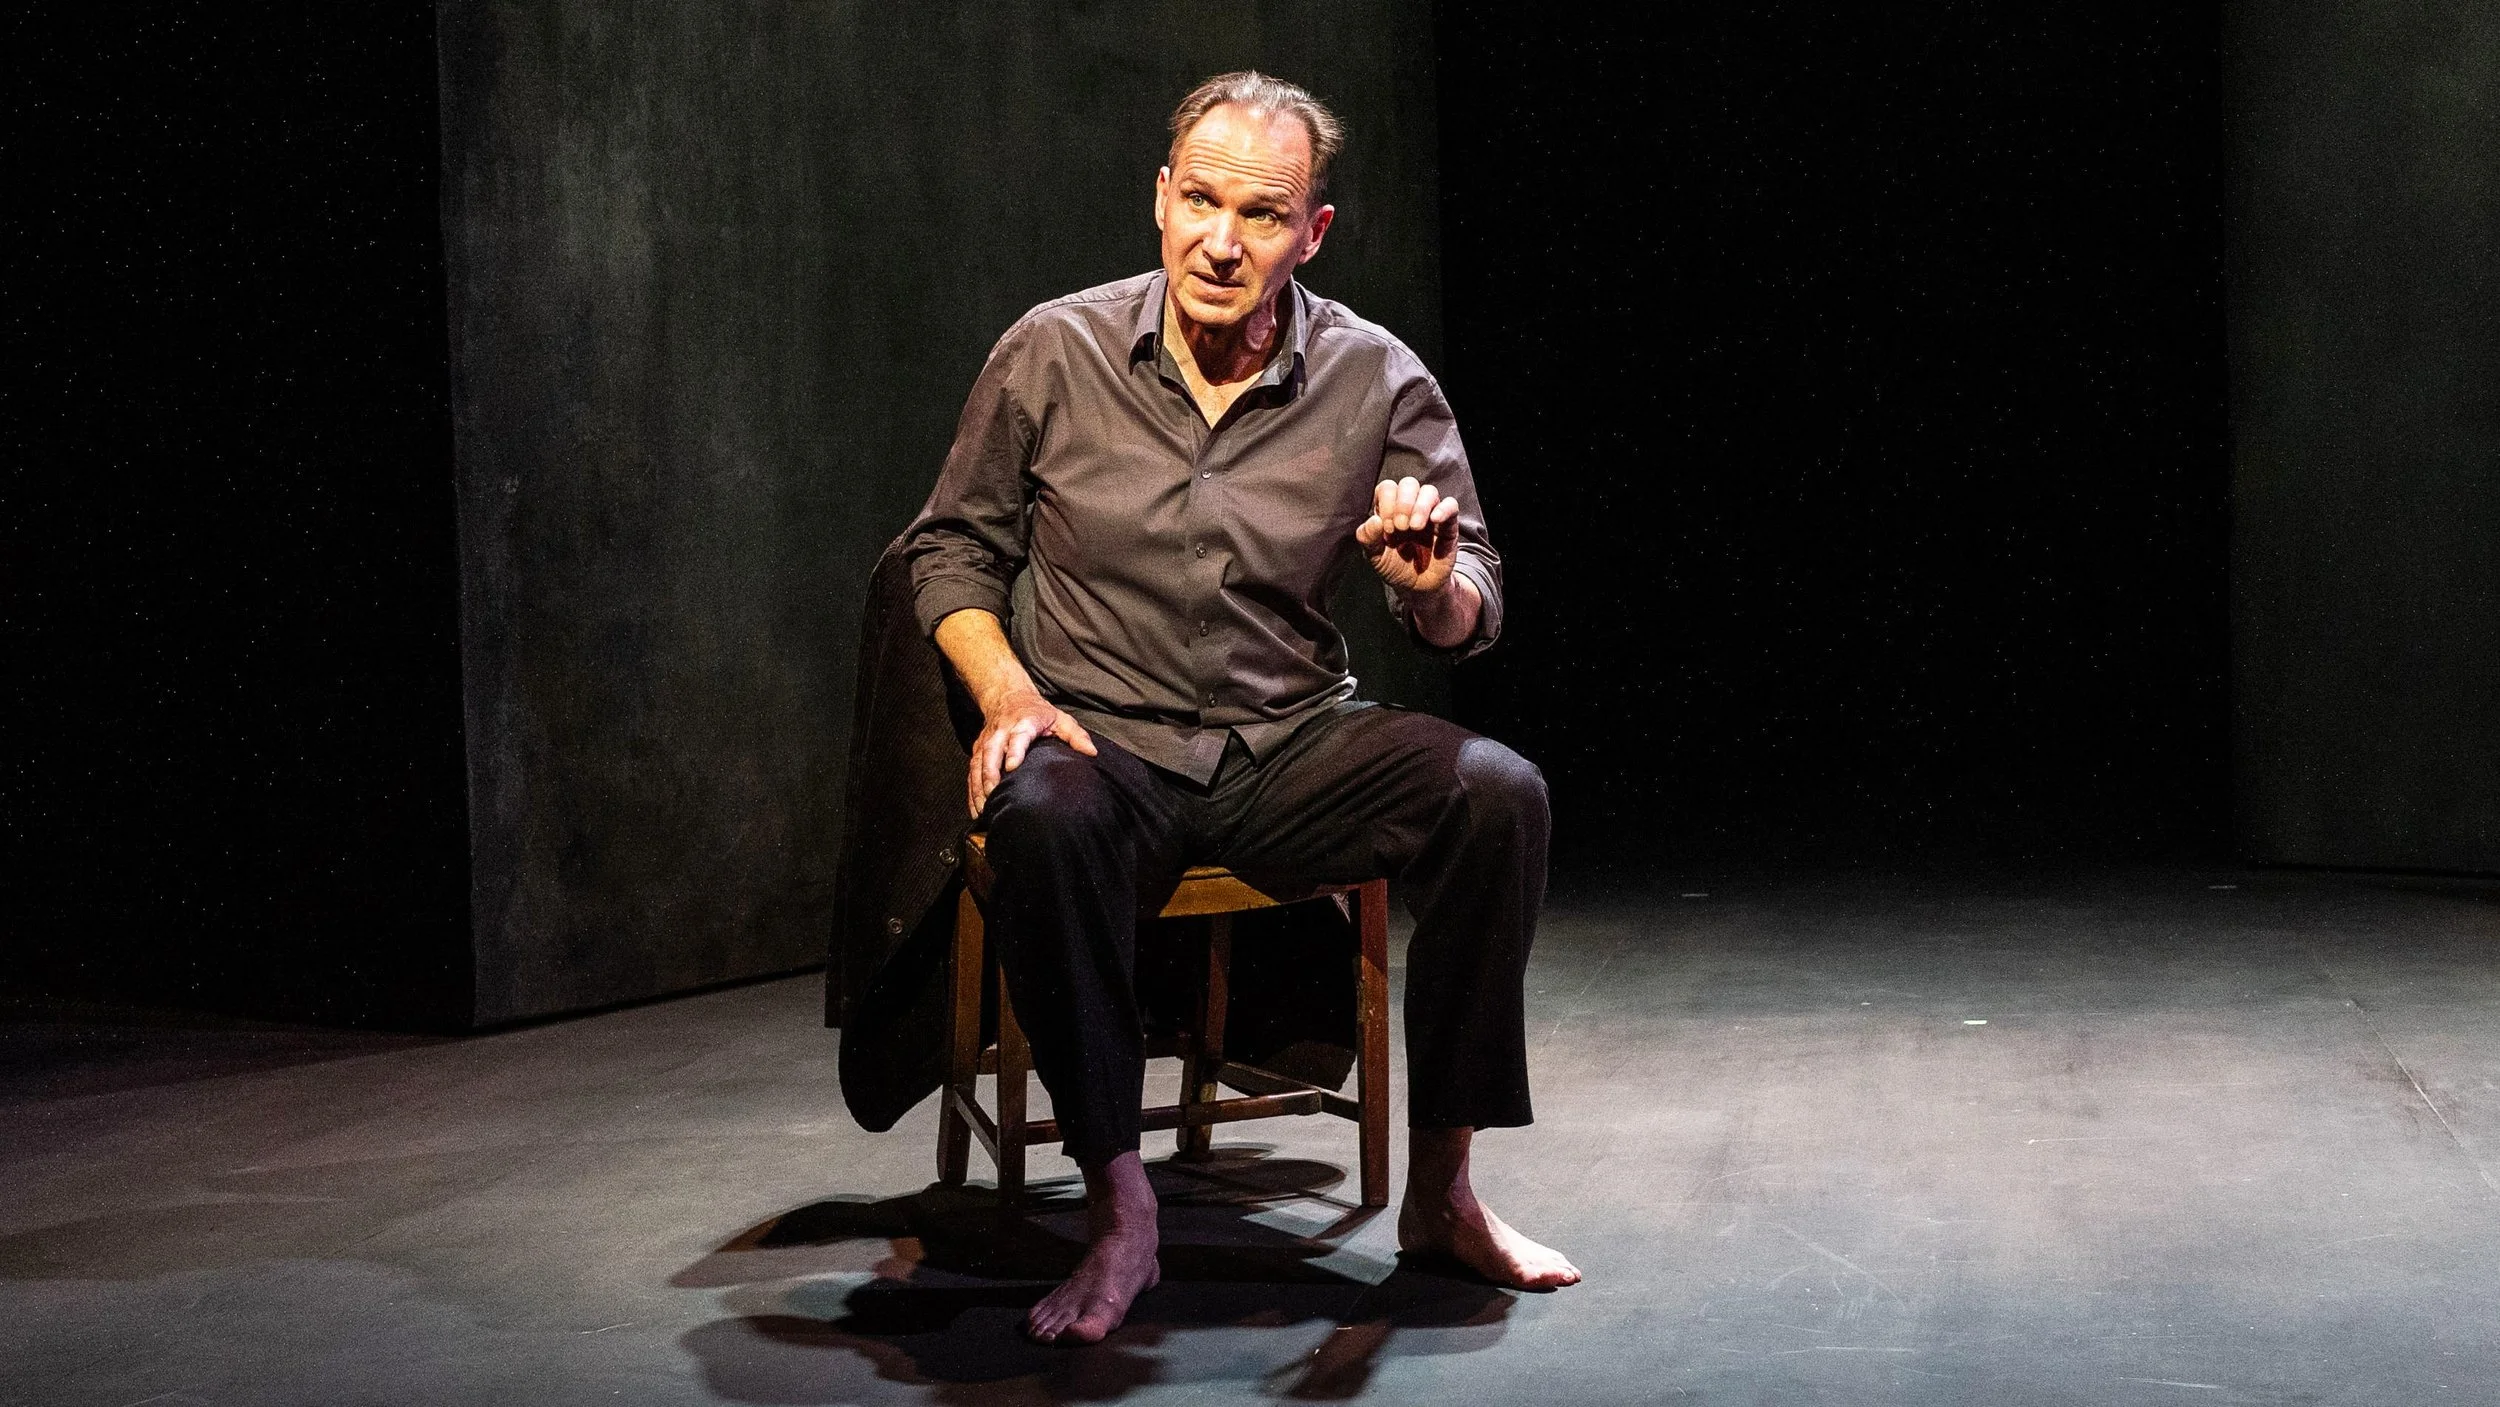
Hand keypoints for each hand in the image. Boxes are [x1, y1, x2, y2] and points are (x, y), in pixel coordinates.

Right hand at [968, 687, 1095, 818]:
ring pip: (978, 763)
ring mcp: (987, 741)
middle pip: (991, 751)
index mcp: (1024, 722)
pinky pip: (971, 771)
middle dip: (990, 773)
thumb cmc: (1039, 713)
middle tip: (993, 794)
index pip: (1017, 736)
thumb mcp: (1060, 719)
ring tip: (983, 808)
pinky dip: (972, 791)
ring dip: (979, 786)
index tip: (1012, 767)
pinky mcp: (978, 750)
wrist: (1009, 696)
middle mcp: (1001, 731)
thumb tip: (1091, 753)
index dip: (1014, 750)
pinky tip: (976, 809)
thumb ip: (1076, 735)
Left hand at [1357, 476, 1462, 595]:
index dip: (1386, 502)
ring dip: (1420, 506)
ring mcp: (1430, 514)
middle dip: (1403, 503)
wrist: (1417, 588)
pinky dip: (1443, 509)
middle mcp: (1410, 507)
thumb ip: (1368, 538)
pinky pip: (1451, 505)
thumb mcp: (1375, 557)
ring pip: (1429, 491)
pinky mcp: (1448, 524)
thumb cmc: (1395, 568)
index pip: (1387, 488)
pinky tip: (1434, 520)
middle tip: (1400, 527)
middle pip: (1408, 484)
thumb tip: (1374, 520)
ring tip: (1415, 527)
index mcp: (1389, 510)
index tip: (1387, 528)